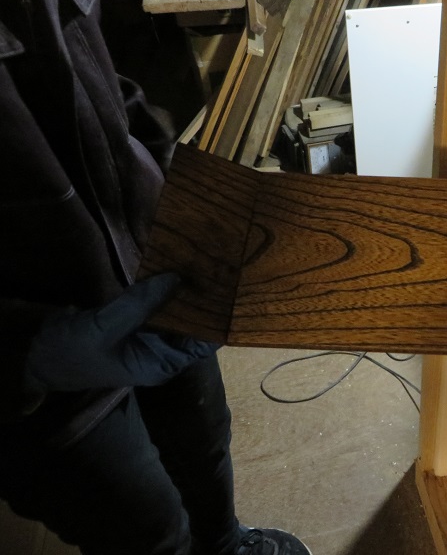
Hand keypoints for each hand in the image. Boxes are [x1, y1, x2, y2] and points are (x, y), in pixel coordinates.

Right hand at [26, 274, 218, 390]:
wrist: (36, 357)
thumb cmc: (71, 353)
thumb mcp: (105, 327)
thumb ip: (140, 303)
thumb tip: (177, 278)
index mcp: (162, 364)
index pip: (205, 343)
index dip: (218, 319)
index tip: (231, 291)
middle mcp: (163, 351)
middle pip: (196, 324)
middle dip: (206, 300)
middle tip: (222, 267)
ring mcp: (151, 336)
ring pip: (179, 311)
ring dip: (187, 291)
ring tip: (206, 261)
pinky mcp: (137, 321)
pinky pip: (159, 303)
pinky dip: (167, 288)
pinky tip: (178, 265)